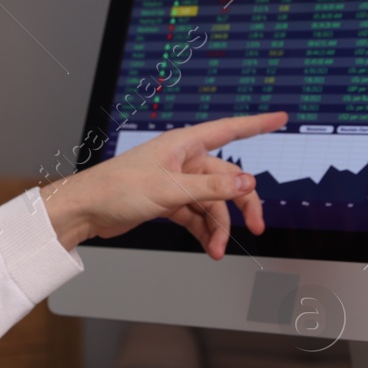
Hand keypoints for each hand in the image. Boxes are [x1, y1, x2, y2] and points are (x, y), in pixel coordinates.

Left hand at [42, 112, 287, 258]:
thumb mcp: (170, 190)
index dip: (258, 123)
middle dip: (243, 204)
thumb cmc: (117, 189)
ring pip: (212, 202)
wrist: (86, 210)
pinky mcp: (168, 201)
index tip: (281, 117)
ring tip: (217, 249)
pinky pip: (197, 215)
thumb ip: (212, 189)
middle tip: (258, 227)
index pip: (230, 129)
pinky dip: (204, 230)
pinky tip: (208, 246)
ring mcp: (177, 182)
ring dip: (219, 226)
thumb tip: (248, 183)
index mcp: (184, 144)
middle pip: (227, 179)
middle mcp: (183, 160)